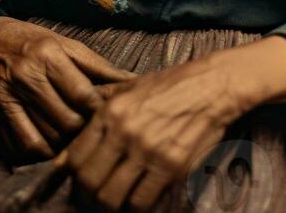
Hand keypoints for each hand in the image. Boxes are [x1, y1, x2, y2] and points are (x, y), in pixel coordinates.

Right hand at [0, 16, 135, 162]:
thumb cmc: (31, 40)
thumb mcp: (66, 43)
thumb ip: (98, 66)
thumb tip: (132, 81)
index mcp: (48, 53)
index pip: (82, 94)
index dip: (100, 109)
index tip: (110, 113)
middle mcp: (27, 75)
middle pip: (66, 120)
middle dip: (84, 129)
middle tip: (94, 129)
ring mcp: (8, 96)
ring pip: (46, 137)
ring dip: (65, 144)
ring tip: (75, 138)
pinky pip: (23, 145)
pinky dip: (42, 151)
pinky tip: (52, 144)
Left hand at [54, 36, 285, 211]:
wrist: (212, 85)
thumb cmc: (170, 85)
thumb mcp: (130, 87)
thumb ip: (102, 108)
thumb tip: (75, 131)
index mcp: (111, 111)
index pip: (75, 157)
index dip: (73, 177)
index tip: (80, 182)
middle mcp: (124, 131)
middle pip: (90, 182)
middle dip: (89, 196)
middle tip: (96, 198)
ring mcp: (148, 150)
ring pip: (112, 198)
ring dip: (112, 206)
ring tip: (118, 202)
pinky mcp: (172, 167)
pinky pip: (143, 202)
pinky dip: (138, 208)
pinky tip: (140, 201)